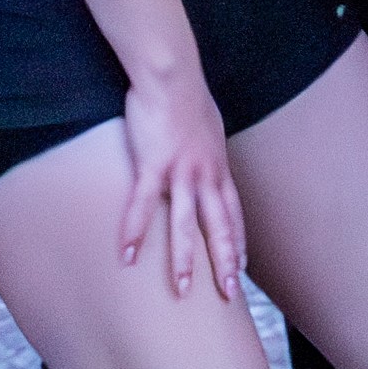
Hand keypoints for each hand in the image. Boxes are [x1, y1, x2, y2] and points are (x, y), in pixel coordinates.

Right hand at [114, 71, 243, 296]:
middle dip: (224, 262)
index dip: (237, 241)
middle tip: (228, 293)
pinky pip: (143, 205)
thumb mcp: (208, 128)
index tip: (240, 266)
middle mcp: (206, 174)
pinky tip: (126, 256)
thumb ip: (207, 149)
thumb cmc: (187, 96)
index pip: (233, 213)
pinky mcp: (153, 165)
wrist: (173, 75)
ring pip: (185, 225)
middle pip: (218, 226)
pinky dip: (134, 232)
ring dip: (185, 260)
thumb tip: (207, 156)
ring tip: (183, 290)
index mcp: (218, 167)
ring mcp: (181, 172)